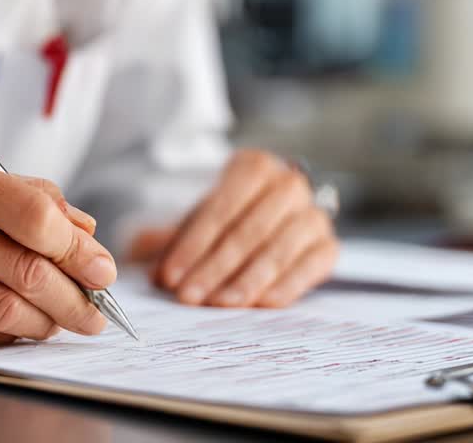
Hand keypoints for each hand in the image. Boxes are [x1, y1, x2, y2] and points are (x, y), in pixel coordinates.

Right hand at [0, 150, 114, 344]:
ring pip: (6, 306)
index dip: (78, 248)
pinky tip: (25, 326)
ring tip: (67, 321)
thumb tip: (87, 232)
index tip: (103, 268)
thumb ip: (27, 198)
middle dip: (75, 295)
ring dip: (48, 321)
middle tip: (97, 309)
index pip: (34, 213)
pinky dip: (11, 333)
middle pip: (26, 267)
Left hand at [146, 150, 337, 307]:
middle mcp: (290, 184)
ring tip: (220, 305)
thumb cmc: (228, 220)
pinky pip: (310, 267)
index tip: (169, 277)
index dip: (192, 245)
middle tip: (190, 296)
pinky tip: (260, 305)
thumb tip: (145, 257)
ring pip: (278, 249)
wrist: (270, 220)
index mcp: (254, 166)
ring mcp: (314, 214)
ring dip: (247, 281)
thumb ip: (174, 239)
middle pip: (248, 230)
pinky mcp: (328, 246)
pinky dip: (285, 286)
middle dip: (215, 267)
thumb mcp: (199, 220)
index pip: (220, 208)